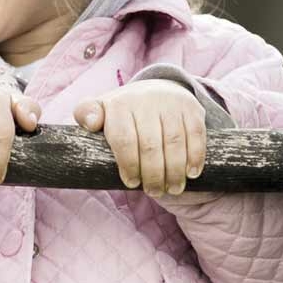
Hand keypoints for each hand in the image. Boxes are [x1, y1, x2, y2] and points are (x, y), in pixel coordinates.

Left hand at [73, 79, 205, 195]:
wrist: (155, 90)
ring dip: (174, 171)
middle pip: (150, 145)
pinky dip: (195, 157)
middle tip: (154, 191)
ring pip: (174, 142)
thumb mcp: (99, 109)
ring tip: (173, 189)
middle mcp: (146, 100)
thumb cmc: (122, 111)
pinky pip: (196, 134)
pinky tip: (191, 174)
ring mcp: (171, 103)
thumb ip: (86, 114)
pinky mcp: (191, 108)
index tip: (132, 183)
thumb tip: (91, 123)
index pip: (124, 139)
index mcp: (120, 104)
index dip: (129, 165)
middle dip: (153, 174)